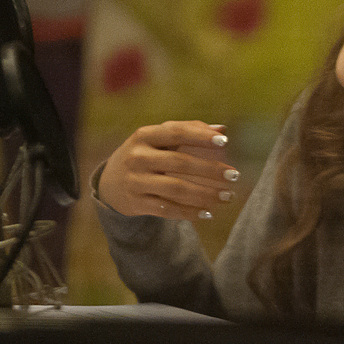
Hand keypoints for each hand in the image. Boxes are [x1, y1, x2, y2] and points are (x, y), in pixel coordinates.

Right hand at [97, 121, 239, 219]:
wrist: (109, 183)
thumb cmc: (145, 154)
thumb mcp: (158, 139)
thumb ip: (188, 131)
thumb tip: (222, 129)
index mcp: (144, 135)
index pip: (175, 132)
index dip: (200, 136)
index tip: (225, 142)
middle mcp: (137, 157)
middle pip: (179, 163)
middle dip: (210, 170)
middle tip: (234, 176)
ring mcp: (135, 181)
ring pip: (175, 189)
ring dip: (205, 194)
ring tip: (227, 196)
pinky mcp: (135, 203)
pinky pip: (167, 209)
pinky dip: (190, 212)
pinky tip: (209, 213)